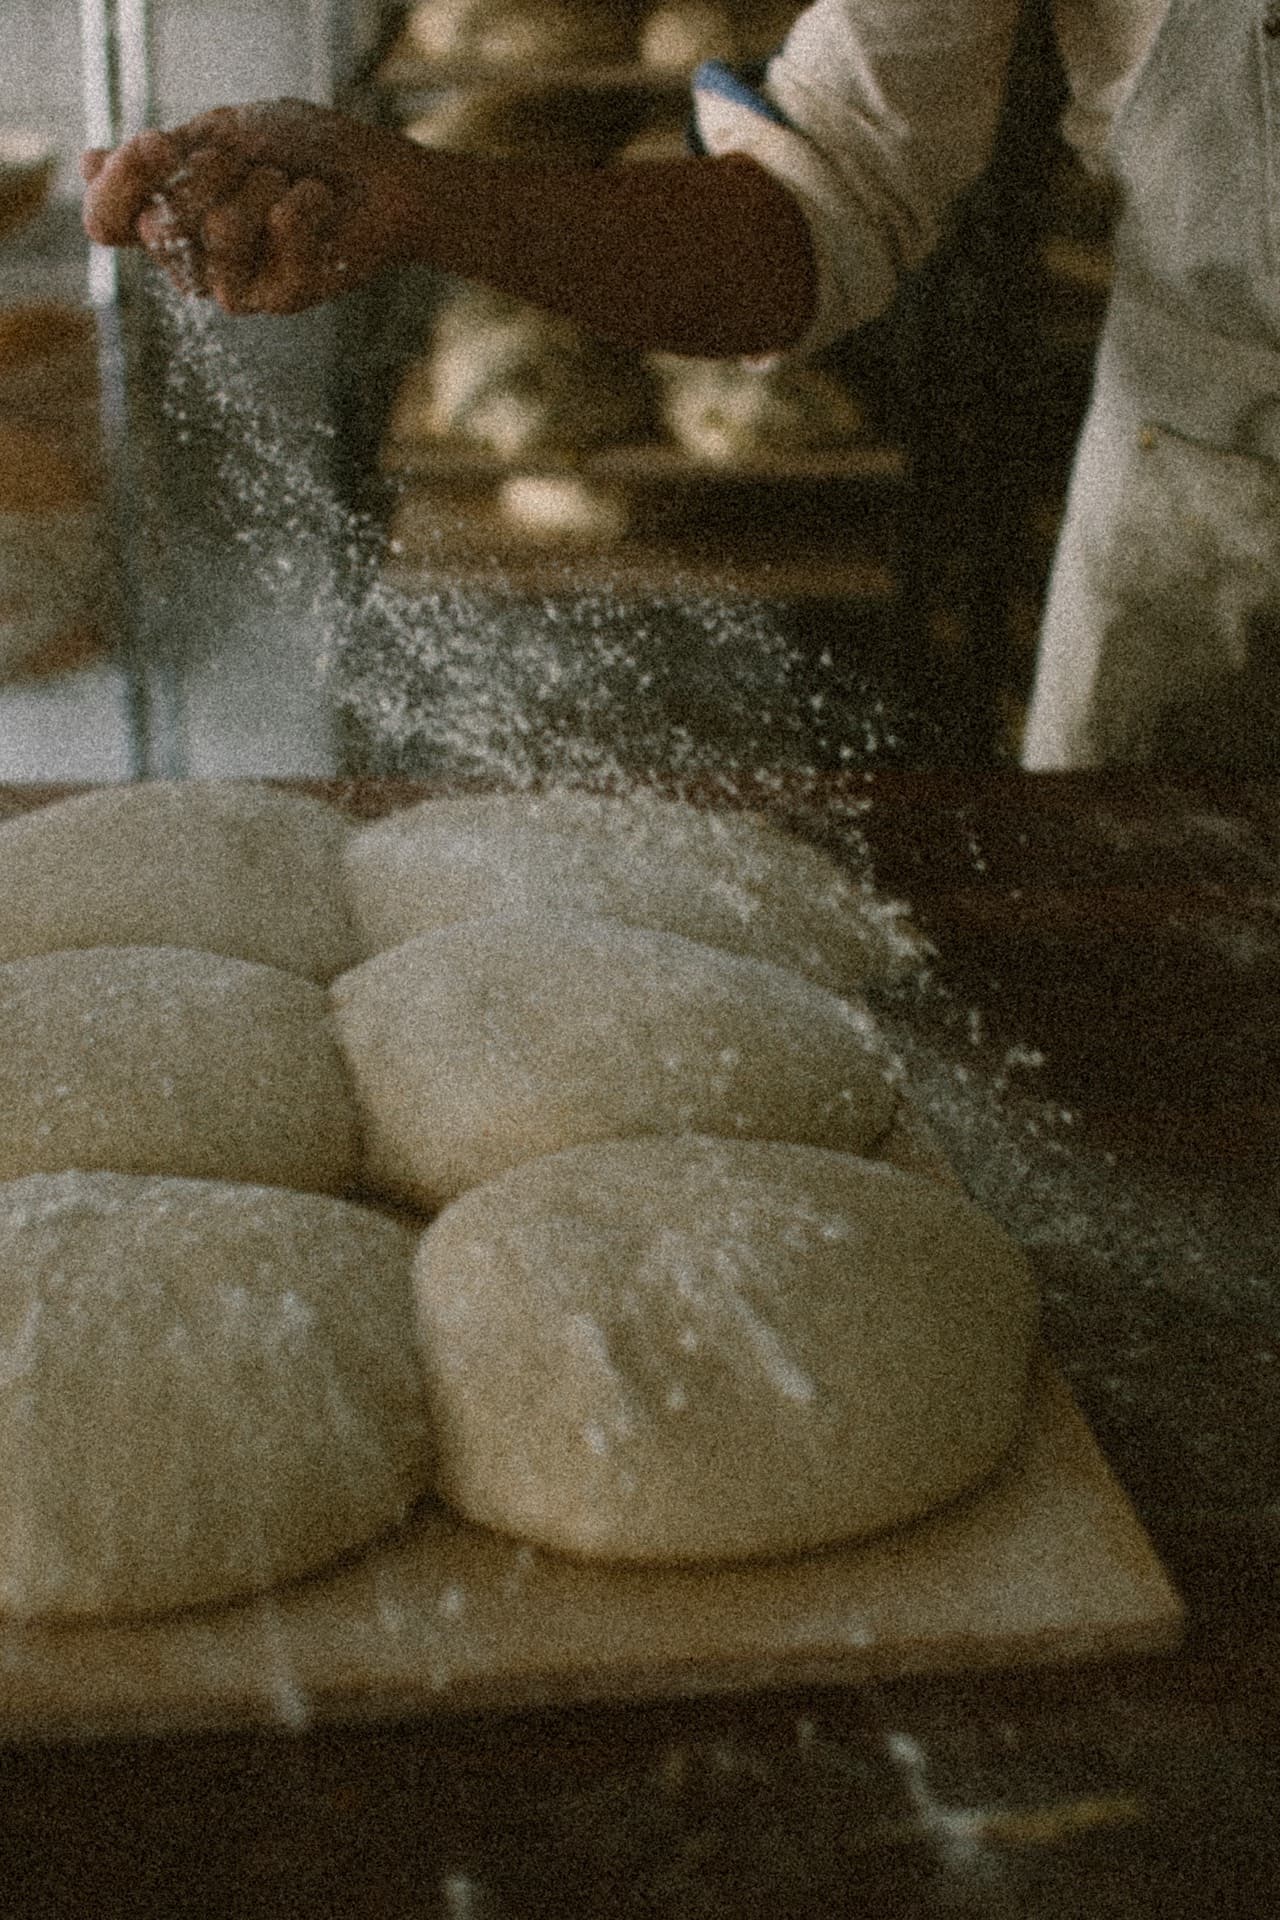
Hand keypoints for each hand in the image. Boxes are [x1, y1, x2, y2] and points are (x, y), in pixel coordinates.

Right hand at [81, 100, 422, 314]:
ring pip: (218, 225)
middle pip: (159, 220)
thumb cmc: (301, 150)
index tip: (160, 144)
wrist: (379, 178)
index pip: (105, 222)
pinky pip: (275, 229)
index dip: (121, 184)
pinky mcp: (278, 298)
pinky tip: (319, 204)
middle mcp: (191, 261)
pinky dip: (304, 197)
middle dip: (214, 167)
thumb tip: (86, 164)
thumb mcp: (224, 134)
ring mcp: (232, 285)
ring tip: (289, 185)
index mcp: (165, 217)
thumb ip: (164, 160)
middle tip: (253, 162)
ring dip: (263, 181)